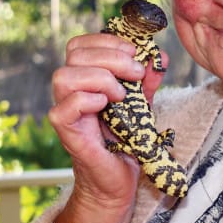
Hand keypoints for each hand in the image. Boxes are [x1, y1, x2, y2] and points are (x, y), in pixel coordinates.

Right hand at [49, 32, 168, 211]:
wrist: (118, 181)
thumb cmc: (126, 141)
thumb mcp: (141, 103)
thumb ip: (148, 80)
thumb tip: (160, 56)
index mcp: (84, 79)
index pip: (80, 45)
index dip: (106, 41)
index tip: (134, 53)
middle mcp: (70, 92)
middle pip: (74, 54)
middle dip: (111, 57)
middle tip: (136, 74)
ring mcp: (66, 112)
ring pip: (64, 76)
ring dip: (100, 78)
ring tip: (122, 94)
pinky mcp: (67, 134)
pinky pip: (62, 109)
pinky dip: (87, 101)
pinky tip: (107, 106)